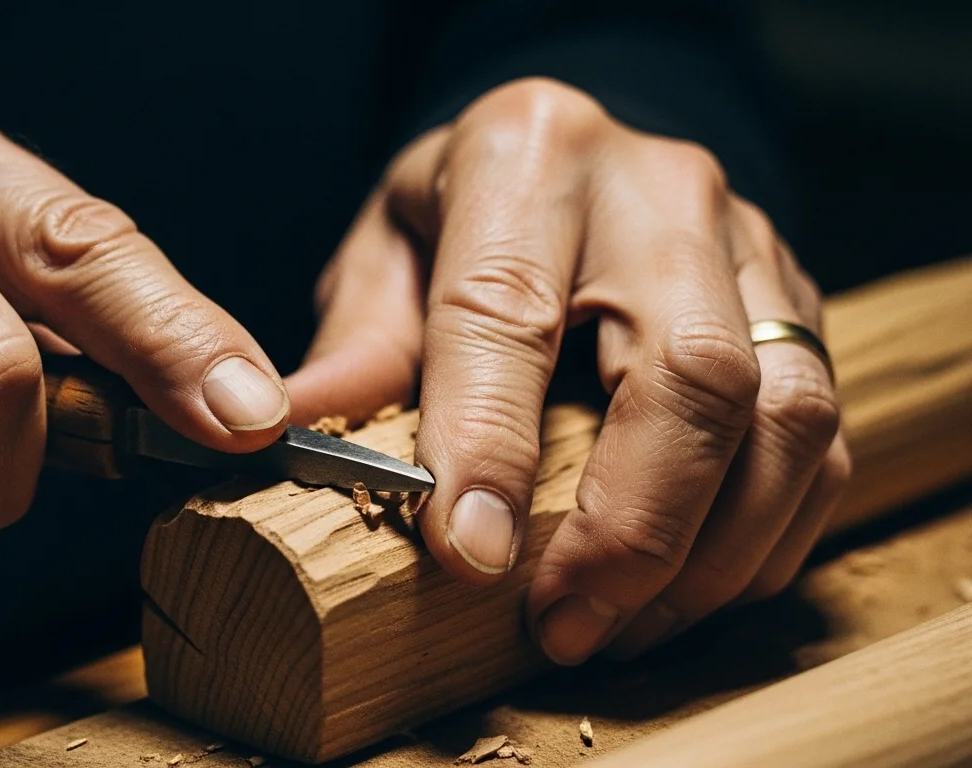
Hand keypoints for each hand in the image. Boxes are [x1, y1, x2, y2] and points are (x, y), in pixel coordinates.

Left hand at [287, 78, 849, 663]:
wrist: (575, 157)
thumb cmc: (466, 212)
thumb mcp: (387, 249)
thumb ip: (359, 341)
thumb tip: (296, 432)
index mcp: (527, 153)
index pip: (506, 310)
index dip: (489, 442)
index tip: (468, 557)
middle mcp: (658, 190)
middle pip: (690, 371)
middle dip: (631, 526)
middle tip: (562, 622)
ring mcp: (749, 244)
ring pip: (783, 416)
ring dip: (707, 553)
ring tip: (617, 627)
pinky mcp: (798, 304)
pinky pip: (819, 439)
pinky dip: (762, 539)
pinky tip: (683, 591)